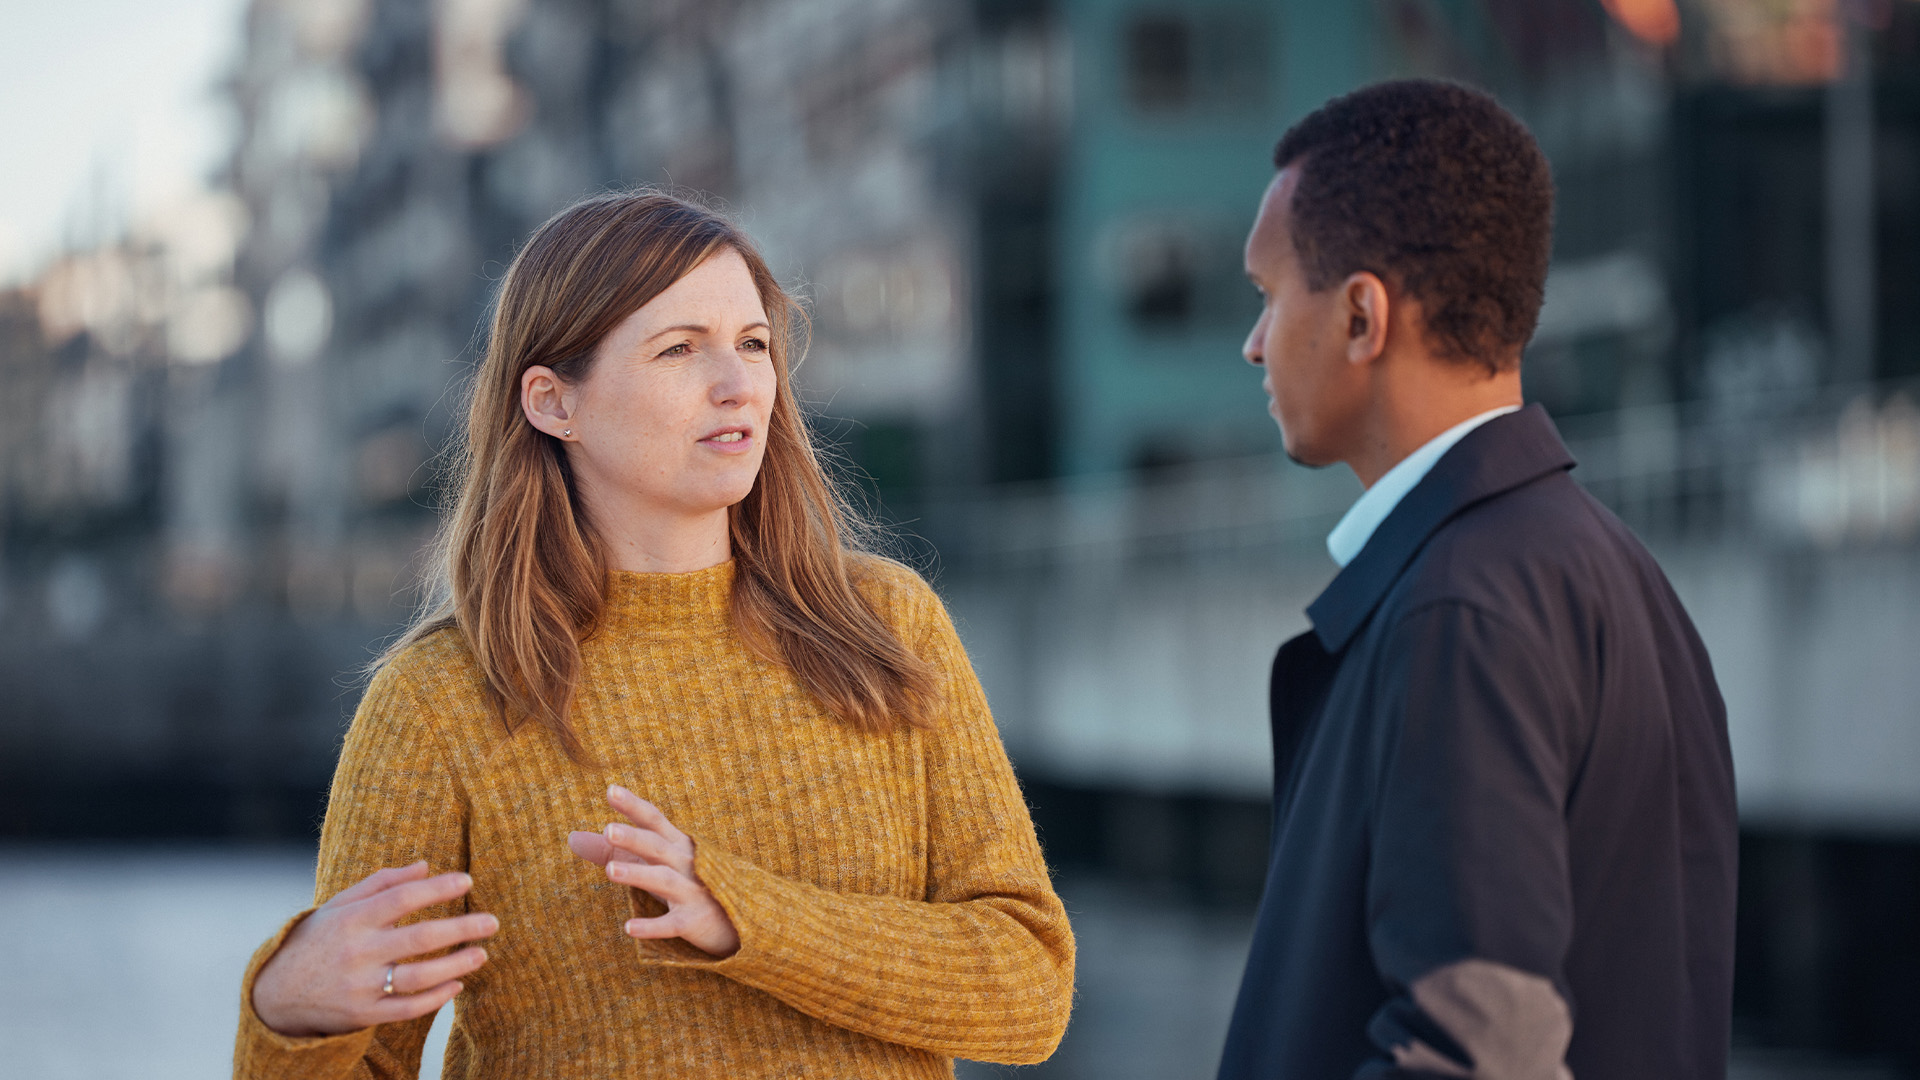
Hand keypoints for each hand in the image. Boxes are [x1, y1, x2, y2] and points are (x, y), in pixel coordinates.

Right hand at [251, 862, 497, 1036]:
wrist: (275, 994)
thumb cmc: (317, 940)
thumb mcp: (339, 905)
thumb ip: (382, 884)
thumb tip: (425, 866)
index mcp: (352, 920)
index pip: (401, 899)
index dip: (437, 888)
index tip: (467, 881)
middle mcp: (357, 952)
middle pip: (418, 938)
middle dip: (461, 928)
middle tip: (492, 922)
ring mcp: (360, 986)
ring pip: (417, 977)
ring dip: (455, 965)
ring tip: (482, 953)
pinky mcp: (363, 1014)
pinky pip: (407, 1008)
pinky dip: (435, 998)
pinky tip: (457, 985)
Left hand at [566, 784, 739, 957]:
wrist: (739, 921)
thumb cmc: (687, 884)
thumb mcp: (654, 865)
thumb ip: (613, 851)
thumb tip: (572, 838)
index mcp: (677, 846)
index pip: (654, 820)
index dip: (633, 806)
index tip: (610, 790)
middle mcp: (687, 864)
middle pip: (658, 847)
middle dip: (634, 838)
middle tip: (608, 830)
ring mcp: (693, 892)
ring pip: (664, 881)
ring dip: (638, 874)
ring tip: (609, 871)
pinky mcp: (695, 922)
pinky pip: (672, 924)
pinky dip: (652, 927)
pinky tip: (629, 929)